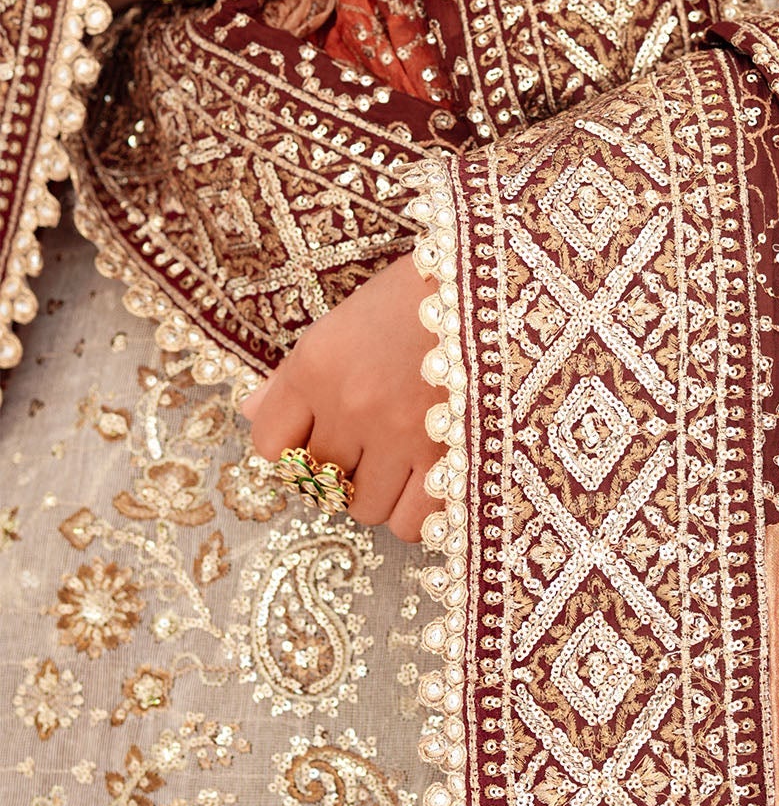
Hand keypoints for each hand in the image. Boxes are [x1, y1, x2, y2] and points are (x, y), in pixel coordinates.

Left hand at [239, 253, 444, 541]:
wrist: (500, 282)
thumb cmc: (420, 297)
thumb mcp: (347, 320)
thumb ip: (295, 374)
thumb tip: (252, 412)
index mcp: (318, 365)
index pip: (270, 443)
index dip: (292, 447)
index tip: (318, 436)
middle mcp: (352, 405)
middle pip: (321, 481)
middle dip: (344, 467)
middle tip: (373, 443)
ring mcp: (403, 435)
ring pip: (366, 508)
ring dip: (382, 491)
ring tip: (407, 459)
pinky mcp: (452, 456)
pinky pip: (413, 522)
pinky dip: (420, 509)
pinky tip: (434, 476)